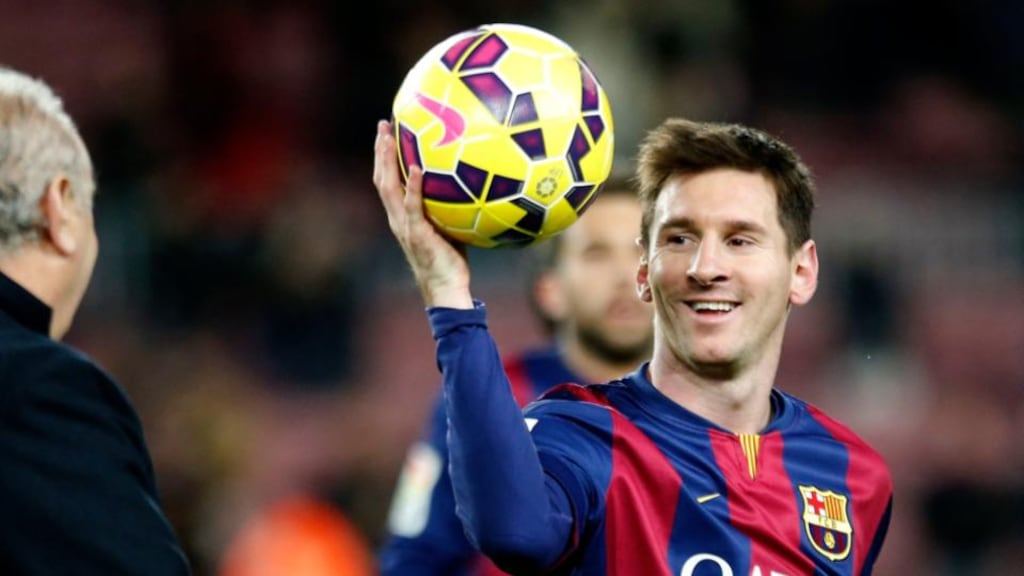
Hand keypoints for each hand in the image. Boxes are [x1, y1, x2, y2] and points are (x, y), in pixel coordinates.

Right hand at [373, 120, 473, 308]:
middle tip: (383, 124)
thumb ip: (449, 205)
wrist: (446, 287)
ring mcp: (404, 226)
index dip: (384, 157)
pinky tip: (418, 168)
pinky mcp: (417, 233)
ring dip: (388, 161)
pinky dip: (414, 187)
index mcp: (401, 216)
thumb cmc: (450, 259)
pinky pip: (413, 206)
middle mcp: (397, 218)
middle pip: (381, 178)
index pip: (387, 181)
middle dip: (381, 150)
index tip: (387, 132)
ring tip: (388, 137)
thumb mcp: (447, 225)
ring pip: (389, 188)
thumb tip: (469, 181)